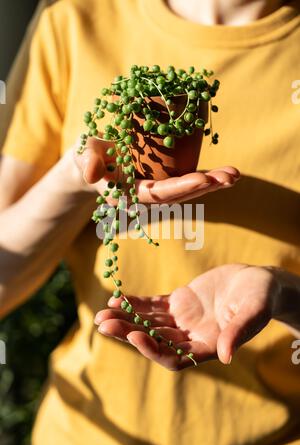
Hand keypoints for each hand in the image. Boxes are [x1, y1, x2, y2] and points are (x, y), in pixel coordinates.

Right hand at [74, 137, 239, 203]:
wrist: (95, 162)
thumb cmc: (89, 156)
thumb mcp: (85, 155)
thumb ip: (88, 162)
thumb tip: (92, 173)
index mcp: (130, 195)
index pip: (158, 194)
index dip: (181, 188)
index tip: (203, 179)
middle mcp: (148, 198)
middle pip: (180, 195)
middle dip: (206, 187)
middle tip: (231, 177)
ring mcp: (159, 191)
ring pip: (189, 190)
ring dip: (213, 183)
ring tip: (236, 175)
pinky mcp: (166, 181)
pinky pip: (189, 181)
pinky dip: (209, 178)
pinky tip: (228, 173)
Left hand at [95, 264, 281, 369]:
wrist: (259, 281)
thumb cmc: (261, 297)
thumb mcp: (253, 312)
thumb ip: (239, 332)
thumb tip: (226, 356)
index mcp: (208, 347)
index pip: (175, 357)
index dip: (153, 349)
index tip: (134, 336)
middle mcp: (191, 337)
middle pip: (154, 340)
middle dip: (128, 332)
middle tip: (102, 323)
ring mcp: (184, 320)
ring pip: (149, 322)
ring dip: (125, 318)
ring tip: (101, 313)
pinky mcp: (180, 303)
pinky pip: (153, 305)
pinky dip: (135, 303)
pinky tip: (117, 298)